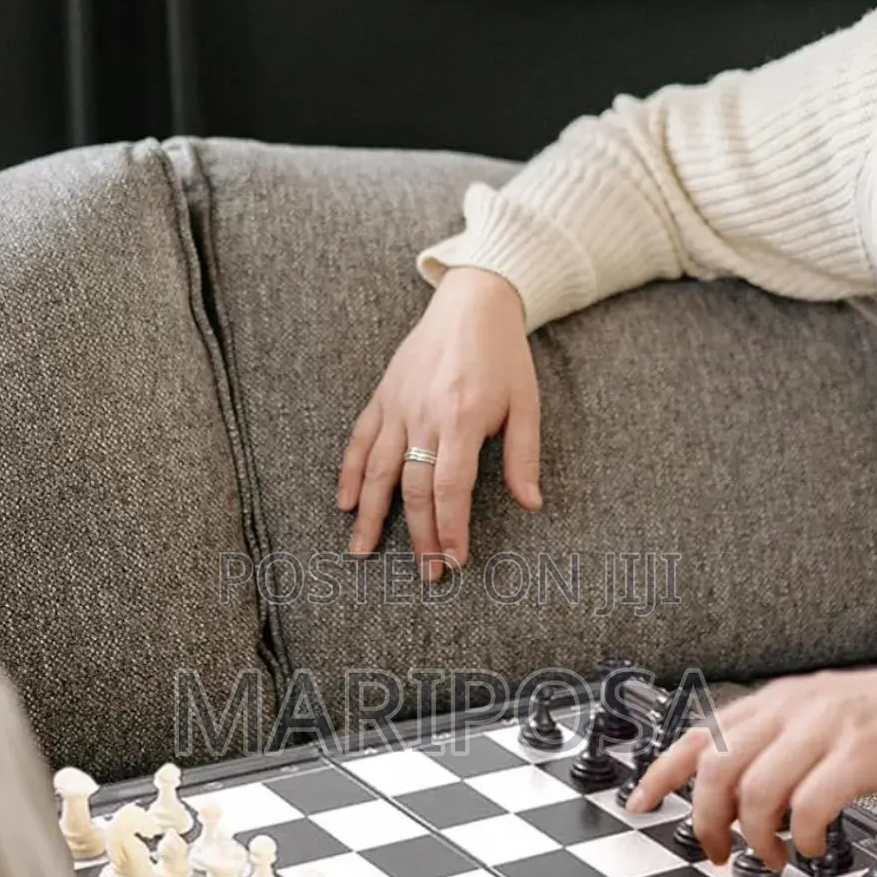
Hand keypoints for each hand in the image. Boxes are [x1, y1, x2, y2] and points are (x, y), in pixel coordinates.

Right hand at [337, 267, 541, 580]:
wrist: (471, 303)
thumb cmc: (504, 356)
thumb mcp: (526, 403)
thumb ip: (525, 456)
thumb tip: (532, 504)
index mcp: (463, 418)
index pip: (452, 487)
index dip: (451, 527)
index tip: (455, 560)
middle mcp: (424, 415)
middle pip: (415, 488)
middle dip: (419, 535)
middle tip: (426, 573)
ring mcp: (398, 406)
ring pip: (378, 471)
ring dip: (370, 515)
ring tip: (361, 552)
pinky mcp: (382, 397)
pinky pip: (360, 440)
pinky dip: (349, 473)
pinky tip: (345, 503)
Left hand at [627, 668, 876, 869]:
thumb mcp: (815, 718)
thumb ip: (773, 743)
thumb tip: (729, 791)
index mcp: (774, 701)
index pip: (700, 734)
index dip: (663, 772)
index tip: (639, 805)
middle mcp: (792, 709)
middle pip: (720, 766)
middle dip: (708, 819)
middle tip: (719, 852)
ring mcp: (826, 729)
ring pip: (758, 788)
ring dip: (755, 835)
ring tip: (774, 855)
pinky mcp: (862, 755)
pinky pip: (811, 802)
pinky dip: (802, 835)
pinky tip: (810, 847)